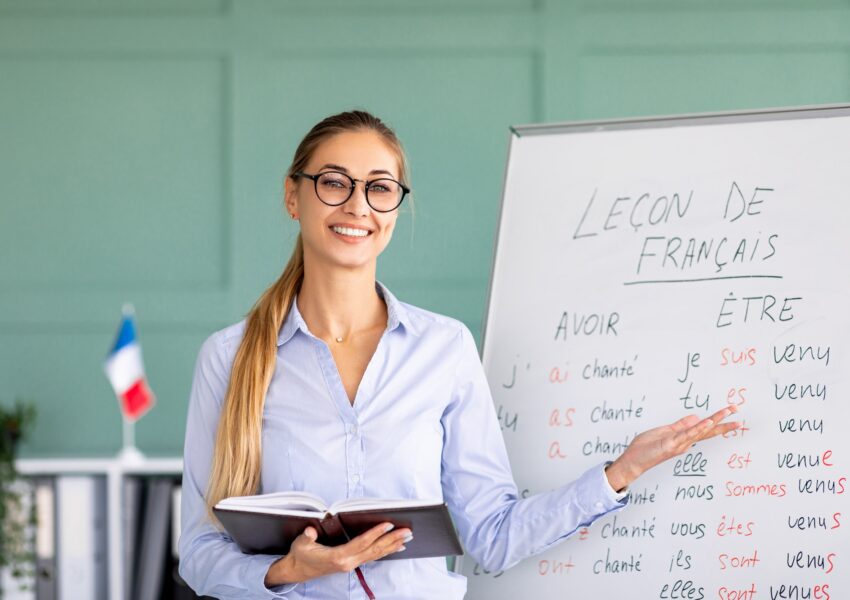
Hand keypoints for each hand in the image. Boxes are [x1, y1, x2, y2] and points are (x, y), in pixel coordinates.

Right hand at [264, 522, 410, 586]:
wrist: (297, 570)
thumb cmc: (300, 555)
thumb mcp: (300, 544)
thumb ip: (307, 537)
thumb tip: (311, 530)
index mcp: (337, 557)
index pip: (361, 543)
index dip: (375, 534)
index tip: (388, 525)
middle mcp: (348, 562)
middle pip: (374, 550)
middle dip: (392, 540)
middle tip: (408, 531)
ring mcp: (351, 564)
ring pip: (376, 554)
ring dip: (392, 545)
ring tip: (407, 537)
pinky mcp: (352, 564)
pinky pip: (372, 557)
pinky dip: (385, 551)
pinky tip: (396, 547)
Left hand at [604, 405, 740, 491]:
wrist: (633, 460)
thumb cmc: (646, 447)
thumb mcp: (665, 431)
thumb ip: (680, 425)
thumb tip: (696, 417)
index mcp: (684, 438)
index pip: (705, 427)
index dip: (718, 419)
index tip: (731, 411)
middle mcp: (685, 442)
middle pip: (708, 430)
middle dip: (724, 423)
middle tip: (739, 415)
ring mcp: (679, 444)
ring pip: (701, 431)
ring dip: (715, 422)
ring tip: (728, 413)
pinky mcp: (671, 444)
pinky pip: (687, 435)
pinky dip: (698, 428)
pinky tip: (708, 422)